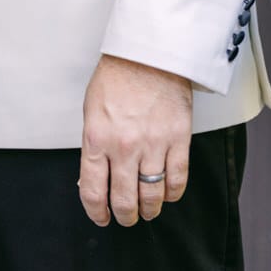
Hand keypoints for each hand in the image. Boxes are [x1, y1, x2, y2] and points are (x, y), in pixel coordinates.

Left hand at [78, 55, 192, 227]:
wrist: (149, 53)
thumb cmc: (118, 77)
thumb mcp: (92, 110)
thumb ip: (94, 145)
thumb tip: (95, 176)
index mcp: (97, 138)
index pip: (93, 190)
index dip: (97, 212)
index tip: (101, 217)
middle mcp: (124, 146)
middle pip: (124, 200)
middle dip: (125, 216)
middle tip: (127, 217)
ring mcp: (153, 144)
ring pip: (152, 195)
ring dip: (150, 209)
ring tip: (148, 210)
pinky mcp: (178, 139)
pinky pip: (177, 180)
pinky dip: (173, 193)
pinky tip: (168, 194)